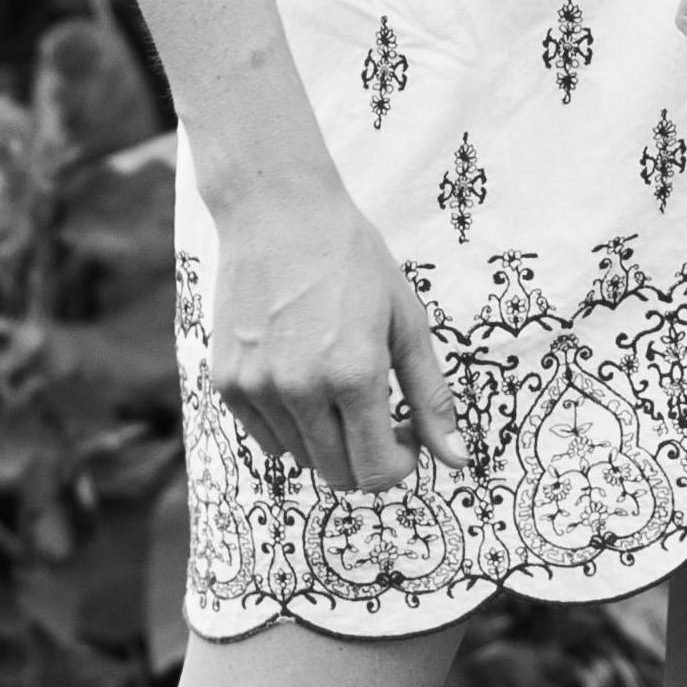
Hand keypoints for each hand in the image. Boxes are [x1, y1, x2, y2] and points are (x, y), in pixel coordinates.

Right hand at [207, 165, 463, 489]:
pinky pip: (266, 437)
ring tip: (337, 380)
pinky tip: (301, 375)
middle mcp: (301, 389)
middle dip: (367, 457)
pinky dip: (290, 424)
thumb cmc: (352, 260)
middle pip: (339, 474)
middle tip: (380, 413)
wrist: (278, 212)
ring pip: (302, 457)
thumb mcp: (405, 321)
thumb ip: (431, 397)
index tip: (407, 435)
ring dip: (328, 438)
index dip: (401, 466)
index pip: (377, 471)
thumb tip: (459, 462)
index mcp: (354, 373)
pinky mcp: (227, 383)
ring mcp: (258, 388)